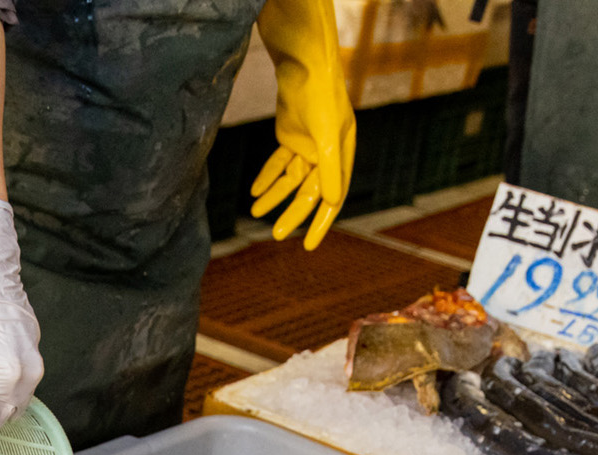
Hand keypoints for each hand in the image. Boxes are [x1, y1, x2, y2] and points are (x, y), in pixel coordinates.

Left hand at [251, 0, 356, 250]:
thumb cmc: (321, 98)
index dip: (321, 224)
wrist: (303, 65)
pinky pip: (277, 165)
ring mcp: (307, 147)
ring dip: (273, 197)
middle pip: (308, 193)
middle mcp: (326, 155)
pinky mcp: (289, 138)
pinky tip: (255, 192)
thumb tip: (331, 202)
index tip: (309, 246)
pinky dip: (266, 178)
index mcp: (342, 156)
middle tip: (276, 235)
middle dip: (292, 214)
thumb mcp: (327, 137)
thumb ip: (329, 170)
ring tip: (256, 213)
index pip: (333, 198)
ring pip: (289, 182)